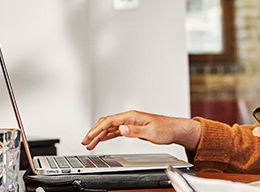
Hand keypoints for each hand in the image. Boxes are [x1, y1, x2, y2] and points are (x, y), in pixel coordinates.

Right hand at [81, 110, 200, 151]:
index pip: (109, 121)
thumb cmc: (166, 129)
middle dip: (94, 132)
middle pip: (106, 123)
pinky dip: (107, 136)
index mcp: (131, 116)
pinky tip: (101, 140)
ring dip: (99, 135)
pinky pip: (115, 131)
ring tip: (89, 143)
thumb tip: (121, 128)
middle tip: (84, 141)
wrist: (175, 129)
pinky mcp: (132, 128)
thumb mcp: (150, 132)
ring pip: (109, 127)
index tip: (89, 136)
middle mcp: (129, 118)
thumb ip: (134, 131)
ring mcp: (130, 123)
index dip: (97, 129)